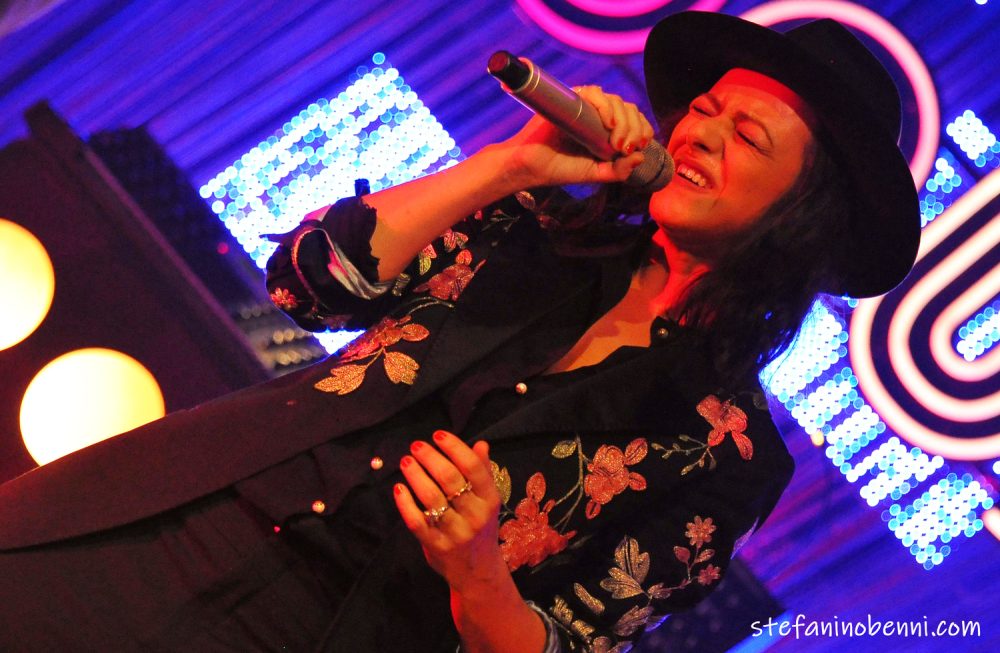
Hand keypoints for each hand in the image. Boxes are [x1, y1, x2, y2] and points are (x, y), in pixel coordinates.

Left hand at [394, 430, 506, 592]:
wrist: (478, 572)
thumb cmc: (480, 528)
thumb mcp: (487, 501)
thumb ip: (483, 472)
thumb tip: (481, 444)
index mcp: (489, 500)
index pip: (473, 467)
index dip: (454, 447)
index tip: (438, 435)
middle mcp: (475, 515)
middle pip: (450, 479)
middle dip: (430, 458)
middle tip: (416, 446)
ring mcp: (455, 532)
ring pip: (431, 498)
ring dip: (416, 476)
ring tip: (406, 462)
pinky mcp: (436, 546)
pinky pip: (417, 521)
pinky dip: (405, 503)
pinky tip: (399, 488)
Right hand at [496, 85, 655, 188]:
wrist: (533, 165)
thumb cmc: (561, 169)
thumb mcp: (596, 174)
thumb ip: (619, 171)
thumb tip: (641, 157)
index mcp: (607, 130)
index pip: (634, 120)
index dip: (643, 129)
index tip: (640, 146)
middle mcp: (599, 114)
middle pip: (628, 109)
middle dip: (634, 128)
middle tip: (625, 148)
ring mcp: (586, 105)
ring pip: (616, 101)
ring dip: (623, 120)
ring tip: (616, 141)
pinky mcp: (571, 98)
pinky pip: (594, 93)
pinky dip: (606, 105)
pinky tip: (607, 122)